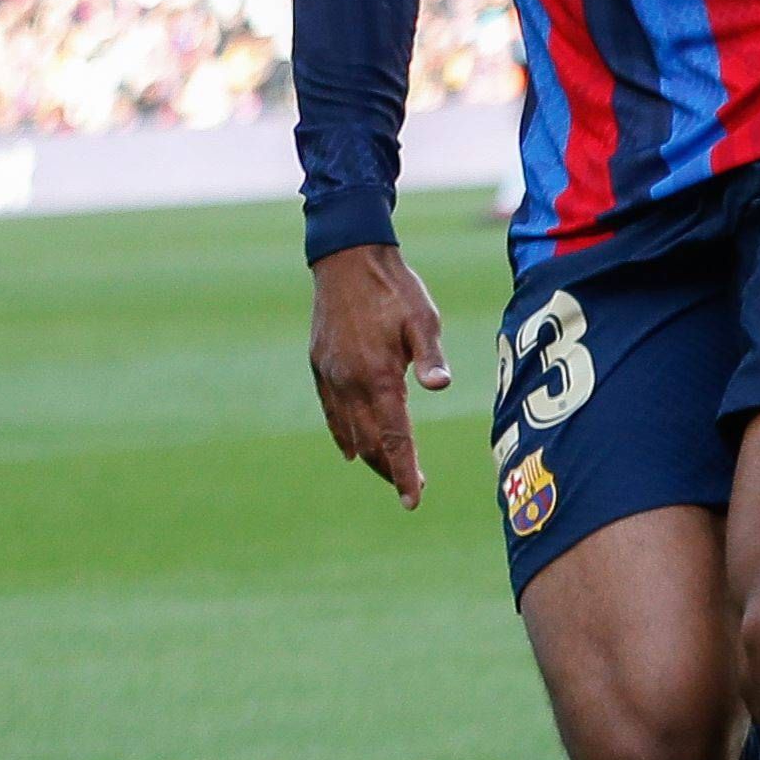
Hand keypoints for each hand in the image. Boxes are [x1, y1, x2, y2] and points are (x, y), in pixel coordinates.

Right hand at [307, 243, 448, 506]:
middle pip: (371, 442)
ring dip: (369, 456)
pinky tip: (351, 449)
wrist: (348, 260)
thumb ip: (431, 356)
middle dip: (390, 469)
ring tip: (389, 473)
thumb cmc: (395, 289)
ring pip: (349, 431)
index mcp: (378, 376)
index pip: (395, 436)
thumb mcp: (423, 318)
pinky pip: (331, 412)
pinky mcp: (320, 366)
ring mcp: (331, 376)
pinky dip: (343, 434)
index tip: (413, 499)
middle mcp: (350, 383)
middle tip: (411, 489)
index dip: (404, 471)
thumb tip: (440, 386)